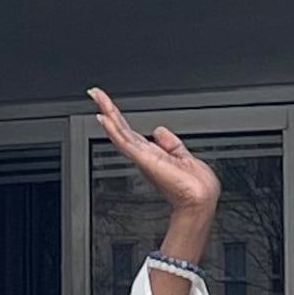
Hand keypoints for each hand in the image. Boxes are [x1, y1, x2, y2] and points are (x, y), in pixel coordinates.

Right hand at [92, 89, 220, 252]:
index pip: (131, 132)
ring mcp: (142, 157)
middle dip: (108, 109)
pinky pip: (125, 142)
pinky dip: (113, 130)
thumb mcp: (184, 156)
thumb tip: (158, 131)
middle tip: (94, 93)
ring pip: (119, 131)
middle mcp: (144, 155)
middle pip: (121, 128)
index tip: (108, 104)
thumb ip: (171, 143)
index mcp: (152, 154)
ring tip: (96, 98)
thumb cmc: (196, 186)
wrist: (199, 201)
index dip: (119, 118)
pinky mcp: (144, 160)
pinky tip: (105, 118)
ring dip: (107, 113)